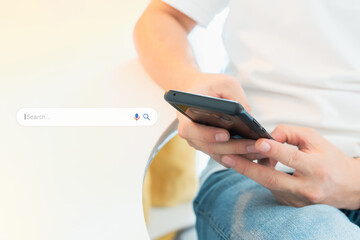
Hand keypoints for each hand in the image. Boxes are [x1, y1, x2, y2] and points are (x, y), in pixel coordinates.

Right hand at [176, 73, 258, 164]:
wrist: (199, 92)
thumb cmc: (211, 86)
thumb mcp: (224, 84)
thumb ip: (235, 97)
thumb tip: (248, 118)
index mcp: (186, 118)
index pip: (191, 131)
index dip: (208, 135)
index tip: (226, 134)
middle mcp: (191, 135)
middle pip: (211, 147)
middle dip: (234, 147)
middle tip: (253, 145)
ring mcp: (201, 145)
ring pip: (220, 155)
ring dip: (241, 155)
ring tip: (261, 150)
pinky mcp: (213, 149)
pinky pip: (227, 158)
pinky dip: (242, 157)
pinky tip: (259, 153)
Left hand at [221, 125, 359, 208]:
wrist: (346, 186)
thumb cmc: (329, 158)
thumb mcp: (314, 139)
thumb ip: (289, 133)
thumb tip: (266, 136)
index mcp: (317, 168)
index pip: (291, 158)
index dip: (273, 150)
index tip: (257, 142)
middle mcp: (307, 188)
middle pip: (271, 179)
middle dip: (246, 167)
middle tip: (226, 157)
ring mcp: (298, 200)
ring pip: (268, 183)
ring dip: (251, 169)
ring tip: (236, 156)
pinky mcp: (291, 204)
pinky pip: (271, 188)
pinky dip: (261, 176)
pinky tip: (255, 166)